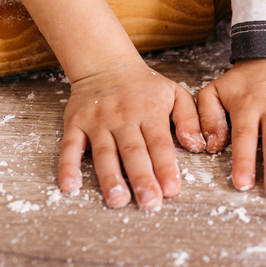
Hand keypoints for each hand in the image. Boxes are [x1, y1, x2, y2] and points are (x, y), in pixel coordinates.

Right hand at [58, 58, 204, 209]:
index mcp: (150, 112)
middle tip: (149, 203)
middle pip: (133, 152)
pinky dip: (67, 167)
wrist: (106, 63)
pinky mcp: (74, 124)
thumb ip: (190, 119)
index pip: (159, 144)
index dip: (166, 168)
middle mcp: (123, 118)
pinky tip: (70, 186)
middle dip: (142, 179)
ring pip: (104, 153)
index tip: (172, 190)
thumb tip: (197, 146)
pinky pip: (70, 147)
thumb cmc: (145, 86)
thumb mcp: (175, 93)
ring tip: (117, 200)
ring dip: (110, 178)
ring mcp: (97, 122)